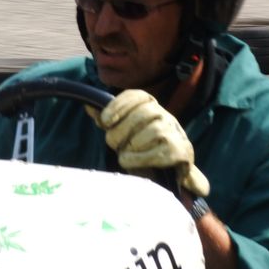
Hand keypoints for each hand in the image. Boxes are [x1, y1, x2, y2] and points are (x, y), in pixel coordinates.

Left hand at [86, 89, 209, 196]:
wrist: (166, 173)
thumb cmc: (140, 148)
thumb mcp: (122, 132)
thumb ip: (107, 120)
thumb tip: (88, 106)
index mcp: (150, 106)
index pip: (136, 95)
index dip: (118, 106)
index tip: (105, 121)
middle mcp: (165, 115)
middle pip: (141, 114)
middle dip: (121, 131)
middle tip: (114, 144)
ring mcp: (175, 132)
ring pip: (151, 132)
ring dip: (131, 147)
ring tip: (126, 154)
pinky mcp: (180, 151)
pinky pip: (158, 152)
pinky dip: (138, 159)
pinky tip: (130, 162)